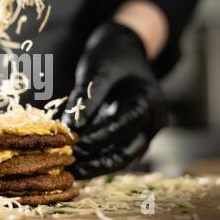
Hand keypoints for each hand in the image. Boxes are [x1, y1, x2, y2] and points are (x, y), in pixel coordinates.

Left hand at [62, 22, 166, 179]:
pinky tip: (73, 161)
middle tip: (70, 167)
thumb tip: (70, 128)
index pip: (126, 124)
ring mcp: (141, 131)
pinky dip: (95, 157)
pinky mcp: (127, 135)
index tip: (75, 143)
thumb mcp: (98, 70)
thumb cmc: (111, 56)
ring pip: (120, 158)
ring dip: (95, 166)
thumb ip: (86, 98)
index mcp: (149, 101)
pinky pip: (113, 152)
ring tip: (68, 169)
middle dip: (98, 163)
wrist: (122, 50)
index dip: (101, 137)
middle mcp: (151, 121)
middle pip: (128, 151)